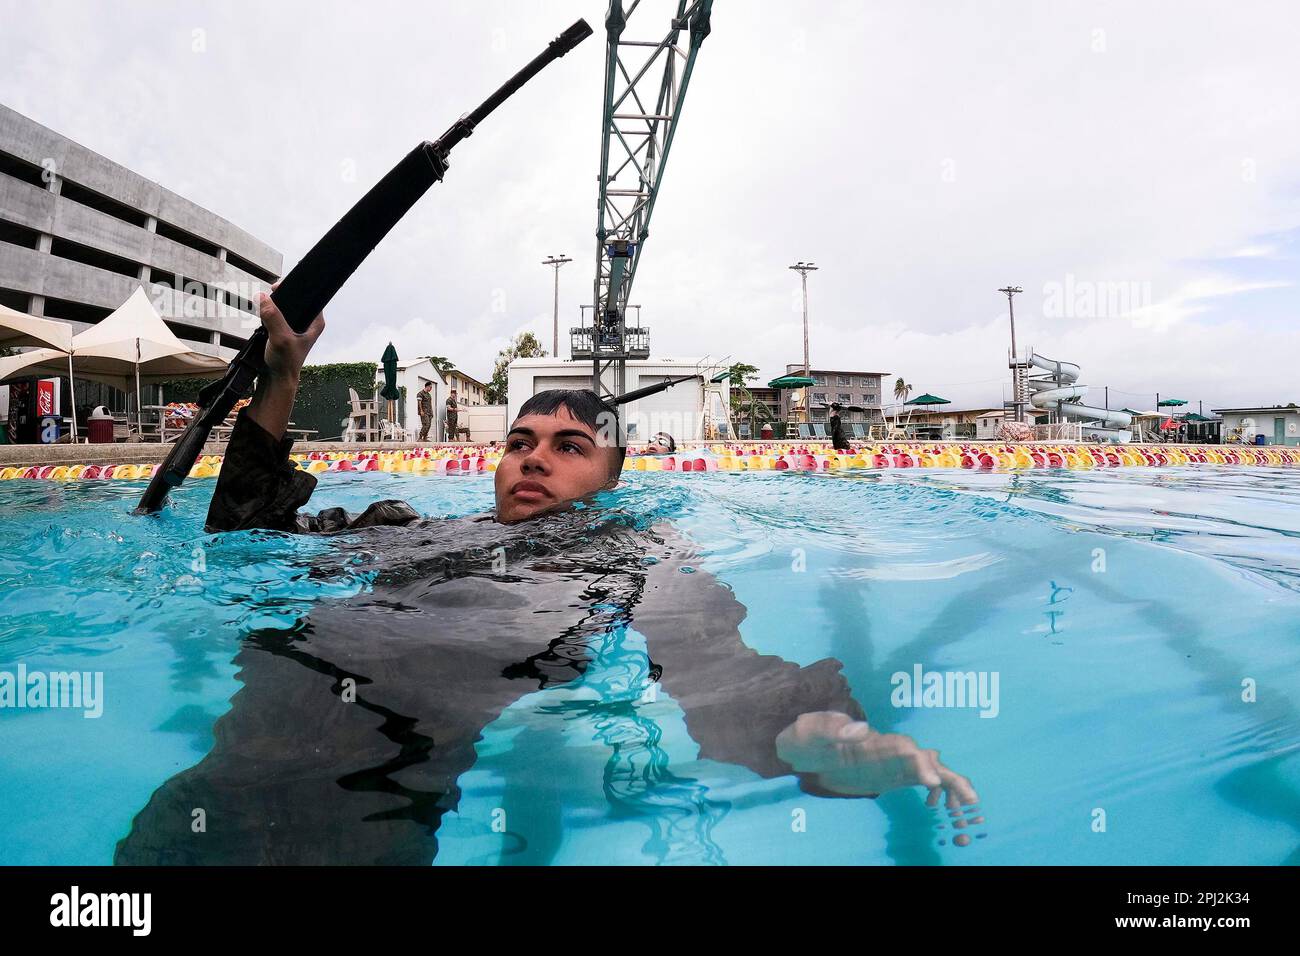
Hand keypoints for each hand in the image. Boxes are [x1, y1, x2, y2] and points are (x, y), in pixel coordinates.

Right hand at [246, 287, 324, 439]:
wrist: (277, 378)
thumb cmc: (285, 362)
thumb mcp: (280, 338)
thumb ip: (273, 317)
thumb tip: (264, 298)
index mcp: (316, 322)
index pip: (310, 296)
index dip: (295, 288)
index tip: (277, 287)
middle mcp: (309, 322)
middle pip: (296, 299)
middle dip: (281, 296)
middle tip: (268, 294)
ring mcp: (297, 326)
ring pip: (285, 307)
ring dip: (274, 304)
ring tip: (264, 304)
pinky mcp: (286, 329)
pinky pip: (277, 314)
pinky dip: (270, 312)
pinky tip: (263, 313)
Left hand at [776, 711, 977, 808]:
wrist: (802, 747)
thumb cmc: (808, 734)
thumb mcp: (813, 728)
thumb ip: (833, 728)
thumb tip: (861, 728)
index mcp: (871, 740)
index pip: (901, 748)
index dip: (918, 762)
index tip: (931, 779)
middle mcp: (887, 750)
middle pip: (923, 759)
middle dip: (946, 775)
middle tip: (970, 796)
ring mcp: (890, 764)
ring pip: (927, 770)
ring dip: (949, 783)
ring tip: (968, 804)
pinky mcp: (889, 776)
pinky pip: (918, 782)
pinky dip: (936, 790)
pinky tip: (941, 806)